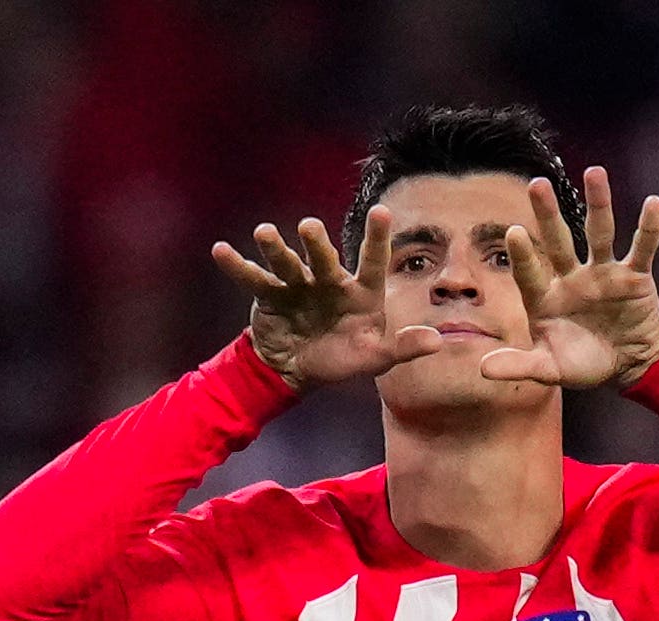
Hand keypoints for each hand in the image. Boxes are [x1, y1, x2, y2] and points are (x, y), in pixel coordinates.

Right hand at [212, 210, 437, 389]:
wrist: (296, 371)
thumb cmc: (340, 359)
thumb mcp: (373, 359)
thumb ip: (402, 348)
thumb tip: (437, 343)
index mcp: (360, 292)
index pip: (372, 262)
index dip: (377, 239)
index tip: (383, 211)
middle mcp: (330, 280)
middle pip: (324, 258)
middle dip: (316, 243)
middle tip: (309, 226)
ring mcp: (299, 284)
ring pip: (288, 262)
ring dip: (276, 248)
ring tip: (264, 233)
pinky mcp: (271, 293)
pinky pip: (253, 278)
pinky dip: (237, 265)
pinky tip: (220, 250)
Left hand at [481, 167, 658, 390]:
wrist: (626, 364)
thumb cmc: (581, 363)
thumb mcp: (549, 369)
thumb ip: (519, 366)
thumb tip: (483, 370)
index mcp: (546, 298)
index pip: (530, 272)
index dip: (523, 255)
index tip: (513, 231)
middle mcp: (572, 278)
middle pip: (558, 241)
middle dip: (548, 214)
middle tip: (536, 184)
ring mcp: (603, 273)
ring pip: (599, 233)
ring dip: (598, 204)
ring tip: (594, 173)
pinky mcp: (634, 276)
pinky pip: (642, 248)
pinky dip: (649, 228)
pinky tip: (653, 203)